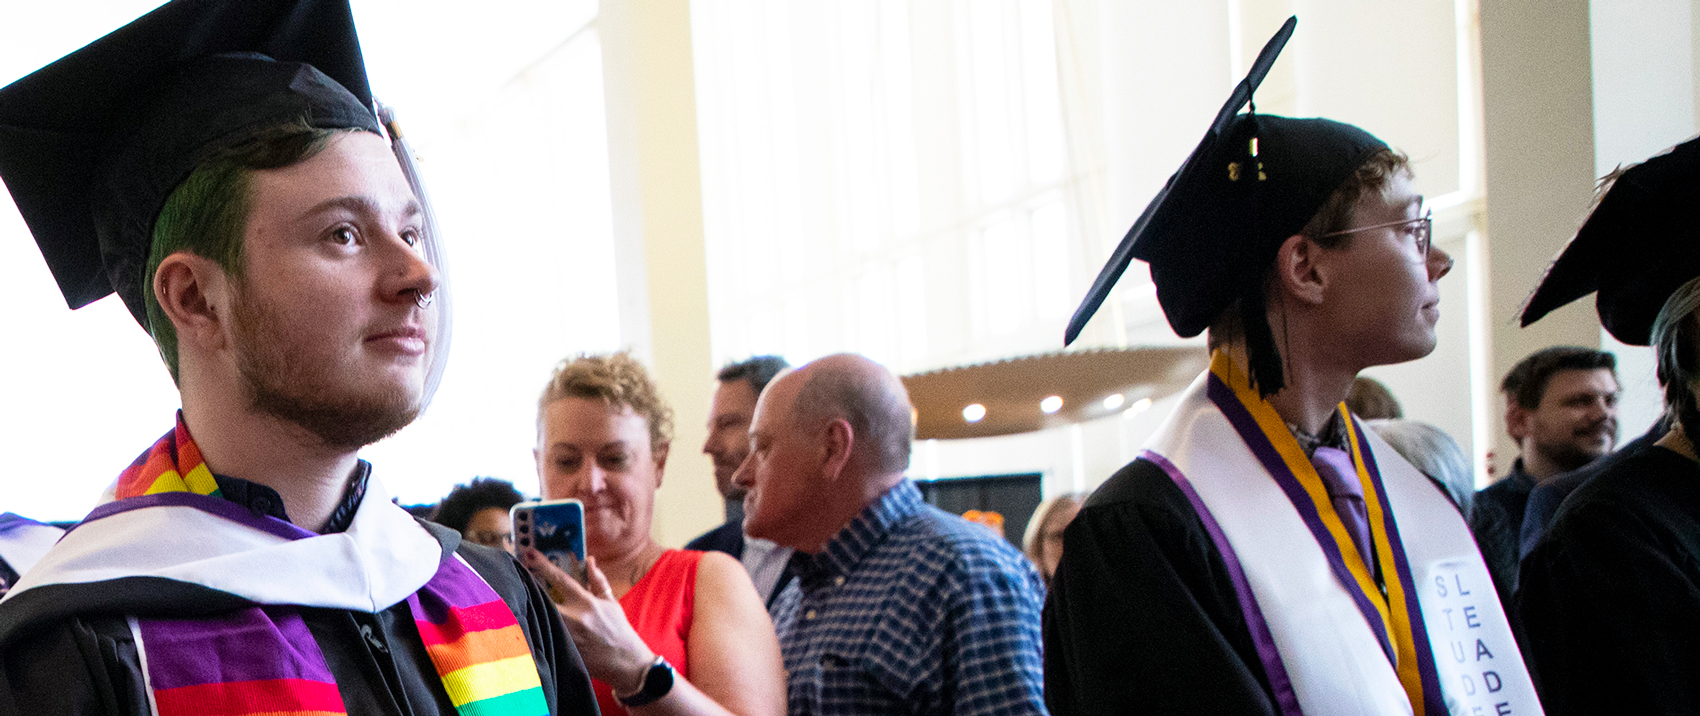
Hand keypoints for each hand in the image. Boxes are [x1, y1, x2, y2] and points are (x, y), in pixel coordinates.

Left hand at [521, 548, 654, 693]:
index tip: (530, 553)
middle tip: (514, 576)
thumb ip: (598, 581)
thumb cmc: (618, 629)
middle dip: (527, 588)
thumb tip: (589, 561)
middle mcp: (573, 619)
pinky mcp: (561, 651)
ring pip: (539, 618)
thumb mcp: (611, 603)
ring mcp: (565, 636)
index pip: (561, 579)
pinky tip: (523, 623)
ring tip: (515, 597)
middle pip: (541, 599)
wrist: (624, 662)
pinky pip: (543, 636)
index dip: (544, 565)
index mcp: (586, 603)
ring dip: (528, 607)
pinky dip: (534, 628)